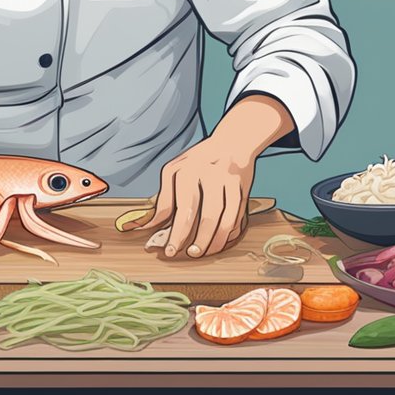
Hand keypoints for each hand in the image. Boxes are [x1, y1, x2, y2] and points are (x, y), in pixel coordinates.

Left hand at [131, 137, 257, 257]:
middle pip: (206, 216)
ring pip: (225, 220)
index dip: (177, 233)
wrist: (233, 140)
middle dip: (198, 241)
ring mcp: (230, 182)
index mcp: (188, 170)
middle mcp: (210, 174)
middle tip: (190, 254)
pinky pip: (238, 218)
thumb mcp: (174, 171)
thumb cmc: (198, 160)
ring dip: (215, 241)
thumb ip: (163, 199)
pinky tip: (220, 241)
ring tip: (204, 252)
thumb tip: (149, 225)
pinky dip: (229, 233)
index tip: (171, 250)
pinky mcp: (244, 189)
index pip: (183, 209)